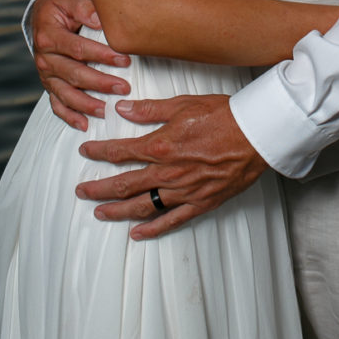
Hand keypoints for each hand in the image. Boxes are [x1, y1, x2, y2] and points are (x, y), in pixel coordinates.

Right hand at [30, 0, 131, 130]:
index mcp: (49, 36)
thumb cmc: (59, 8)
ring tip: (107, 110)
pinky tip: (84, 124)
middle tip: (123, 88)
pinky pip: (57, 105)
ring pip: (66, 94)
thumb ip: (84, 6)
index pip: (78, 49)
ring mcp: (46, 75)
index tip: (123, 59)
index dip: (101, 55)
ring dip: (87, 104)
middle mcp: (44, 59)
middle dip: (100, 83)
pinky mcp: (49, 85)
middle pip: (74, 75)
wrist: (41, 17)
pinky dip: (70, 117)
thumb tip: (100, 19)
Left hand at [76, 93, 266, 239]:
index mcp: (161, 145)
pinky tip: (137, 233)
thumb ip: (150, 110)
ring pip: (142, 205)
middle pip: (124, 184)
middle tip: (82, 192)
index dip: (100, 152)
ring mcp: (183, 191)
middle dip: (99, 188)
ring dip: (118, 210)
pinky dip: (152, 229)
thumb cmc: (224, 116)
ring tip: (100, 213)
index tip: (87, 152)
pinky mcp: (200, 203)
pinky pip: (171, 220)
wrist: (256, 135)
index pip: (120, 151)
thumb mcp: (183, 104)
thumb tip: (123, 108)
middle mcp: (167, 172)